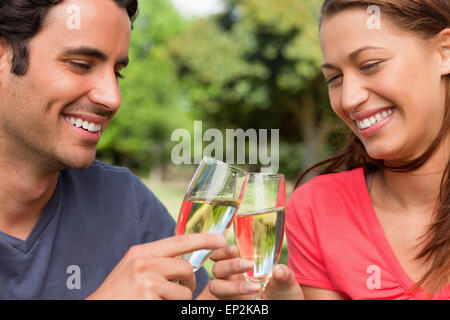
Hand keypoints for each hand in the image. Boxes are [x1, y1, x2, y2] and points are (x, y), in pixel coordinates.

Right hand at [86, 233, 226, 299]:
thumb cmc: (118, 293)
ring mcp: (146, 282)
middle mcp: (144, 263)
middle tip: (176, 289)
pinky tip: (151, 304)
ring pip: (184, 289)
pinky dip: (170, 307)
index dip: (203, 239)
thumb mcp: (133, 268)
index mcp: (140, 252)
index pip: (179, 241)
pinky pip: (177, 304)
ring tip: (158, 299)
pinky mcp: (150, 299)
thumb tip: (184, 260)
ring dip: (178, 298)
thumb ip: (156, 260)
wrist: (95, 309)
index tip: (221, 239)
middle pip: (187, 267)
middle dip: (188, 280)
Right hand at [208, 244, 303, 299]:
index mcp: (239, 266)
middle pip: (217, 268)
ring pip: (216, 286)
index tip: (234, 249)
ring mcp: (229, 293)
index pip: (221, 254)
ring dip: (233, 285)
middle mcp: (231, 278)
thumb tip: (279, 270)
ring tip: (256, 287)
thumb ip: (284, 274)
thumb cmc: (283, 294)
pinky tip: (251, 293)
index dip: (222, 250)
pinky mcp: (231, 303)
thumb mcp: (287, 282)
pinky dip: (231, 295)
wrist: (285, 307)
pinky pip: (222, 300)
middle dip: (230, 265)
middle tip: (250, 264)